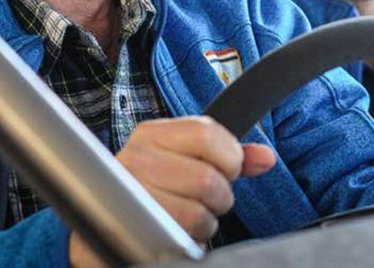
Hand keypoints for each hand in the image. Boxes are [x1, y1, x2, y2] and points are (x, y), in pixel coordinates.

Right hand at [69, 115, 275, 267]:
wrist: (106, 223)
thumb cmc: (157, 187)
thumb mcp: (188, 160)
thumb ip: (229, 156)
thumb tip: (266, 158)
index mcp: (152, 135)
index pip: (208, 134)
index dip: (230, 157)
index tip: (227, 169)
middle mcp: (135, 160)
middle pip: (208, 178)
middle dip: (220, 196)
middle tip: (205, 200)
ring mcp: (129, 196)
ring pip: (198, 212)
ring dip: (205, 222)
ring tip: (189, 216)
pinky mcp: (130, 230)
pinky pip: (180, 237)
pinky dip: (191, 239)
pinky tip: (178, 232)